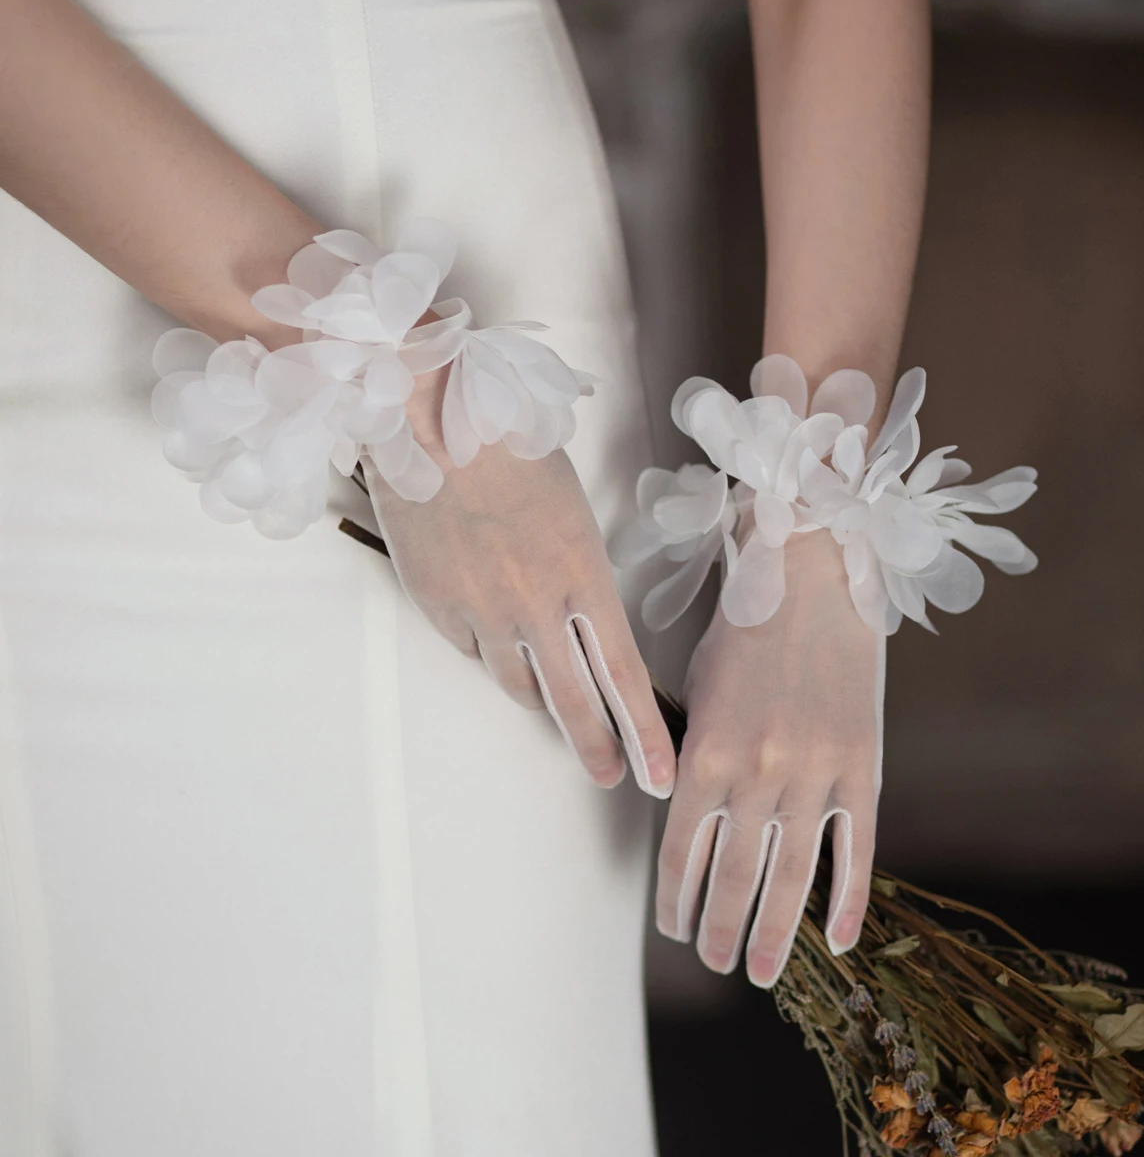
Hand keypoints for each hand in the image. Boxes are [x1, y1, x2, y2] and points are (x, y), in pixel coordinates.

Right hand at [363, 368, 675, 797]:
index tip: (659, 773)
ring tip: (552, 703)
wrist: (434, 419)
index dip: (645, 734)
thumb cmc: (512, 447)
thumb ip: (581, 575)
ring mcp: (482, 612)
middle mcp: (536, 607)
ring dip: (540, 696)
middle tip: (608, 774)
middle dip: (596, 747)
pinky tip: (491, 631)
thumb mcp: (572, 512)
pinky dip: (486, 651)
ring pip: (517, 684)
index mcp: (584, 575)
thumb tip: (580, 618)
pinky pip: (469, 651)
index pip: (624, 675)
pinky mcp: (437, 607)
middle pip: (573, 702)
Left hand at [656, 528, 883, 984]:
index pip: (682, 853)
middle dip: (722, 930)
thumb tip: (689, 822)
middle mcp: (757, 774)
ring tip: (763, 971)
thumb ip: (690, 760)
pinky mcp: (863, 767)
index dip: (676, 899)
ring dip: (775, 932)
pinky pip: (856, 849)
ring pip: (792, 876)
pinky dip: (848, 899)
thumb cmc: (742, 633)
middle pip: (735, 877)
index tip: (675, 931)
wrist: (809, 580)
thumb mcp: (696, 692)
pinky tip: (840, 939)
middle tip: (718, 963)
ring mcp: (815, 775)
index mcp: (705, 755)